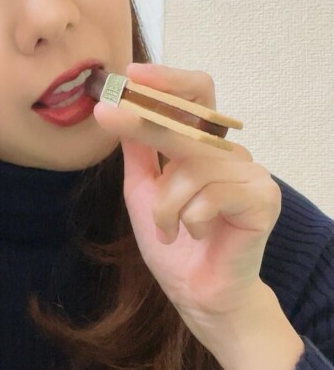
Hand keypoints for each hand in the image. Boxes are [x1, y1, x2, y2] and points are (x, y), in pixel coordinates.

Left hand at [93, 63, 282, 336]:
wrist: (198, 294)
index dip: (167, 81)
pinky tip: (195, 236)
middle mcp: (230, 154)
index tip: (130, 75)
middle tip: (106, 114)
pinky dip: (190, 221)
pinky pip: (210, 196)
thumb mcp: (144, 190)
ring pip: (191, 169)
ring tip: (168, 230)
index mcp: (205, 148)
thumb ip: (139, 151)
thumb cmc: (175, 244)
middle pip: (189, 122)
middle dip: (144, 120)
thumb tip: (117, 106)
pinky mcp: (263, 199)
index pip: (195, 96)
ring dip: (165, 206)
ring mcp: (251, 174)